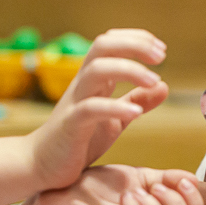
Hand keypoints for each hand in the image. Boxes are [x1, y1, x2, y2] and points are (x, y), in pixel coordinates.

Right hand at [28, 29, 168, 190]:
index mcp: (93, 80)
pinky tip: (136, 112)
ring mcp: (75, 102)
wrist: (41, 166)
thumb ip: (136, 100)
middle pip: (102, 46)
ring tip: (154, 80)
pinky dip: (115, 107)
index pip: (111, 42)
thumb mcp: (114, 119)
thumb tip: (164, 85)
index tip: (161, 50)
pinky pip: (90, 108)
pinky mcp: (70, 124)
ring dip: (129, 70)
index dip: (137, 38)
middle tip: (160, 56)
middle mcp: (83, 84)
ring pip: (96, 70)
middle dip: (134, 45)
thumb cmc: (77, 140)